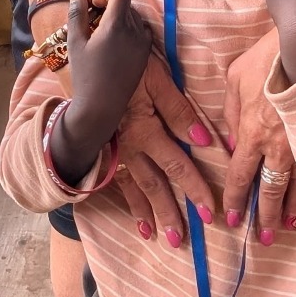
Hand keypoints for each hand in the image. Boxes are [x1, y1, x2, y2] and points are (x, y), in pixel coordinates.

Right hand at [52, 0, 151, 185]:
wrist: (101, 106)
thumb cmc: (84, 75)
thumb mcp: (75, 42)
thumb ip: (76, 14)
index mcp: (116, 26)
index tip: (93, 5)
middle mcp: (134, 32)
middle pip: (127, 5)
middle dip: (111, 6)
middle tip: (94, 19)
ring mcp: (143, 44)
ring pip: (135, 18)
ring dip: (120, 17)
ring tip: (103, 33)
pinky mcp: (146, 55)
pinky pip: (142, 32)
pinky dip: (130, 30)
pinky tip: (116, 43)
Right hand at [114, 53, 220, 248]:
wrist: (84, 56)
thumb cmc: (124, 62)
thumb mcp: (155, 77)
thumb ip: (178, 110)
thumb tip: (204, 142)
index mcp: (145, 130)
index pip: (177, 166)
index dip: (195, 189)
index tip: (211, 212)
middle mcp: (129, 147)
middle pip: (155, 185)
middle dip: (171, 212)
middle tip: (183, 240)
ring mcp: (114, 150)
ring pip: (136, 188)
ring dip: (149, 214)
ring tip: (161, 239)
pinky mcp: (103, 148)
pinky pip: (117, 181)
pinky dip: (128, 202)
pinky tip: (137, 220)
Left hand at [222, 30, 295, 244]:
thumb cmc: (266, 57)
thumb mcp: (235, 78)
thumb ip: (230, 113)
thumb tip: (231, 142)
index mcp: (251, 132)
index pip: (239, 176)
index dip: (234, 200)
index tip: (231, 219)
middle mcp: (277, 146)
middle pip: (269, 190)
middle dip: (264, 217)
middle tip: (264, 239)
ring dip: (292, 211)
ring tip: (289, 227)